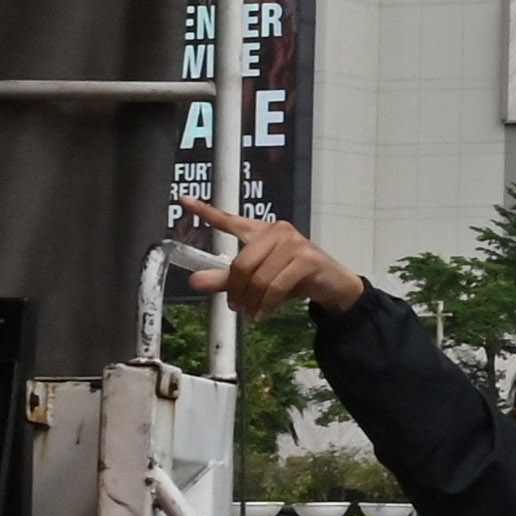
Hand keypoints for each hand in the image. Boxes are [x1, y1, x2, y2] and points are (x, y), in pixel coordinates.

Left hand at [177, 196, 363, 321]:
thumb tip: (194, 281)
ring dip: (252, 301)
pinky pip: (276, 286)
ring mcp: (293, 242)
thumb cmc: (294, 278)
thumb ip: (226, 279)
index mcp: (261, 231)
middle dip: (236, 290)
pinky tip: (263, 314)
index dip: (206, 211)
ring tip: (251, 314)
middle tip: (236, 308)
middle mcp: (276, 230)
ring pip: (259, 278)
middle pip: (241, 263)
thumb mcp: (256, 279)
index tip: (183, 200)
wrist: (332, 285)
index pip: (230, 220)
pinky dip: (267, 304)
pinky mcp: (307, 258)